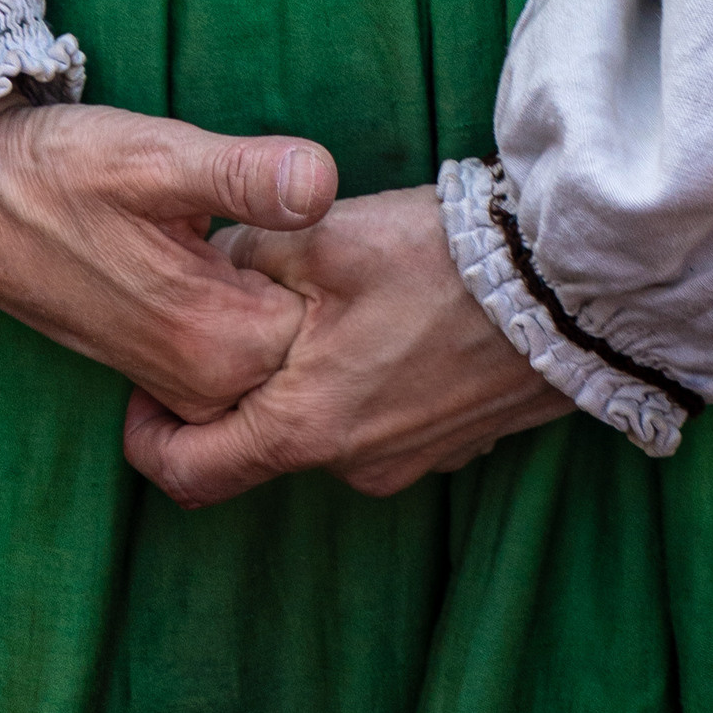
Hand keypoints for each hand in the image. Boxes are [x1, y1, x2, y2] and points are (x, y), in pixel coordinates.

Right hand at [0, 100, 335, 419]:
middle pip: (311, 345)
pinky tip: (225, 248)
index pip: (334, 324)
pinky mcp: (158, 367)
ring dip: (280, 293)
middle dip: (318, 286)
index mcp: (219, 341)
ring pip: (276, 353)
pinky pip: (239, 356)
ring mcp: (178, 381)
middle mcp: (202, 382)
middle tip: (288, 211)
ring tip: (248, 225)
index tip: (317, 216)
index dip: (338, 265)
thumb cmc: (62, 167)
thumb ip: (242, 174)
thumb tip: (323, 179)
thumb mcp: (154, 155)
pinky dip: (250, 307)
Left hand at [122, 184, 567, 506]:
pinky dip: (366, 381)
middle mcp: (352, 465)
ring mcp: (410, 461)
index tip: (142, 392)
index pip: (191, 473)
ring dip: (309, 379)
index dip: (149, 439)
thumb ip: (246, 255)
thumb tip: (208, 265)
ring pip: (326, 427)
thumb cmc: (439, 262)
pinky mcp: (454, 443)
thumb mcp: (321, 238)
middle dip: (239, 389)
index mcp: (304, 427)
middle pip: (261, 444)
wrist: (569, 288)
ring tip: (320, 303)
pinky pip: (383, 420)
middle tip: (234, 317)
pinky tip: (387, 318)